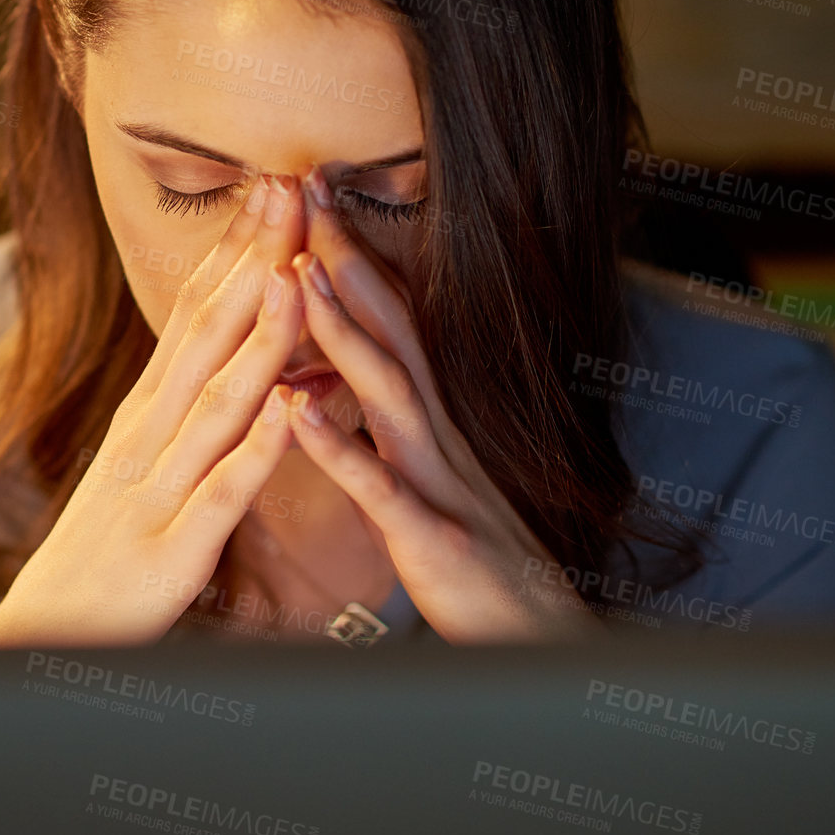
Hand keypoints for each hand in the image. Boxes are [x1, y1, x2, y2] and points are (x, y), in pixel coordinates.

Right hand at [0, 174, 309, 647]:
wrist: (44, 635)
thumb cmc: (108, 544)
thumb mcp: (143, 458)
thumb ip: (190, 401)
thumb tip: (233, 338)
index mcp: (147, 412)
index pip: (194, 311)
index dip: (236, 247)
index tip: (273, 183)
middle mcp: (148, 436)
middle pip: (205, 334)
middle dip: (252, 260)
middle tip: (290, 187)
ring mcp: (157, 491)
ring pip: (216, 403)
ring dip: (258, 337)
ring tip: (296, 276)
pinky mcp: (171, 553)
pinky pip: (218, 495)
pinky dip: (252, 451)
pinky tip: (284, 410)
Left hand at [286, 165, 605, 644]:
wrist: (537, 644)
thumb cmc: (474, 565)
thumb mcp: (427, 483)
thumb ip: (386, 431)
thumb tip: (329, 383)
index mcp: (426, 423)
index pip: (387, 324)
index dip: (350, 259)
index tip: (311, 197)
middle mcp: (435, 436)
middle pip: (390, 332)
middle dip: (346, 259)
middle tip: (304, 190)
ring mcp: (437, 481)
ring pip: (389, 393)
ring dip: (343, 331)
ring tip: (299, 274)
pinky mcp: (430, 538)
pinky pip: (380, 488)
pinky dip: (339, 447)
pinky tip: (297, 410)